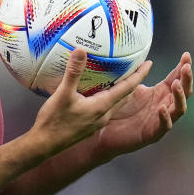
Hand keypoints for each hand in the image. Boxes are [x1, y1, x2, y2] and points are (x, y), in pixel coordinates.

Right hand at [29, 48, 152, 157]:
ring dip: (122, 90)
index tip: (149, 63)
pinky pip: (105, 107)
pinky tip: (101, 92)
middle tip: (138, 67)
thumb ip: (74, 72)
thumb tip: (81, 50)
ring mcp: (97, 121)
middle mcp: (104, 115)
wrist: (44, 144)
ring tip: (123, 77)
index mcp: (102, 106)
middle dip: (134, 81)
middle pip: (125, 96)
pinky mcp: (90, 124)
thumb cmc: (55, 120)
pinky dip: (110, 96)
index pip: (127, 88)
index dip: (139, 75)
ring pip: (116, 102)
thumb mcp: (63, 94)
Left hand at [90, 51, 192, 161]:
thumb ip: (135, 74)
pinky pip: (164, 127)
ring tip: (176, 85)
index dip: (182, 68)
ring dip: (180, 97)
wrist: (103, 133)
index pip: (176, 78)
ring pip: (178, 109)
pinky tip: (162, 108)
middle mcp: (164, 105)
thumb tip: (143, 58)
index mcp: (159, 93)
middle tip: (186, 67)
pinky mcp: (152, 134)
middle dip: (186, 79)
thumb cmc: (117, 108)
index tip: (186, 55)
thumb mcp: (127, 87)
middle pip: (183, 92)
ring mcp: (160, 121)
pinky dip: (165, 118)